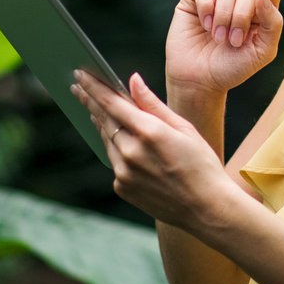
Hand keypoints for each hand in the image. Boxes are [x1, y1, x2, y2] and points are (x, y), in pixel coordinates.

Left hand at [69, 68, 239, 232]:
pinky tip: (121, 142)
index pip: (111, 103)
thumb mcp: (184, 128)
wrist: (206, 209)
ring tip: (95, 110)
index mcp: (149, 132)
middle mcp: (131, 152)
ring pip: (106, 140)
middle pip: (103, 119)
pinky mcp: (122, 188)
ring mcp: (124, 173)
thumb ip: (153, 104)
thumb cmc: (201, 164)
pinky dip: (116, 149)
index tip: (80, 74)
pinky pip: (114, 161)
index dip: (93, 87)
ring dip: (101, 123)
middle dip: (90, 101)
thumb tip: (132, 80)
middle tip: (77, 87)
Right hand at [166, 0, 283, 95]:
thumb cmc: (233, 68)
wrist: (200, 81)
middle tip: (234, 41)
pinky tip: (205, 25)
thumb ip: (273, 23)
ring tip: (218, 38)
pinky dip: (205, 6)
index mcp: (261, 10)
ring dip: (224, 16)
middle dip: (241, 16)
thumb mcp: (263, 51)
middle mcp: (240, 0)